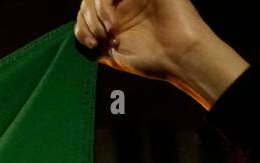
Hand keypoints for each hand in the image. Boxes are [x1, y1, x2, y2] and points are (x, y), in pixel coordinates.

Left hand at [74, 0, 247, 108]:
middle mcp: (124, 4)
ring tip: (106, 33)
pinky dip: (103, 6)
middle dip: (86, 22)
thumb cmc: (153, 60)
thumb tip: (80, 35)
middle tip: (98, 40)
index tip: (92, 45)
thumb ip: (97, 40)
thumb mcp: (114, 54)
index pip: (86, 13)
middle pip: (89, 1)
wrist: (179, 57)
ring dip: (94, 14)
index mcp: (117, 19)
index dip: (81, 28)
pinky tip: (111, 24)